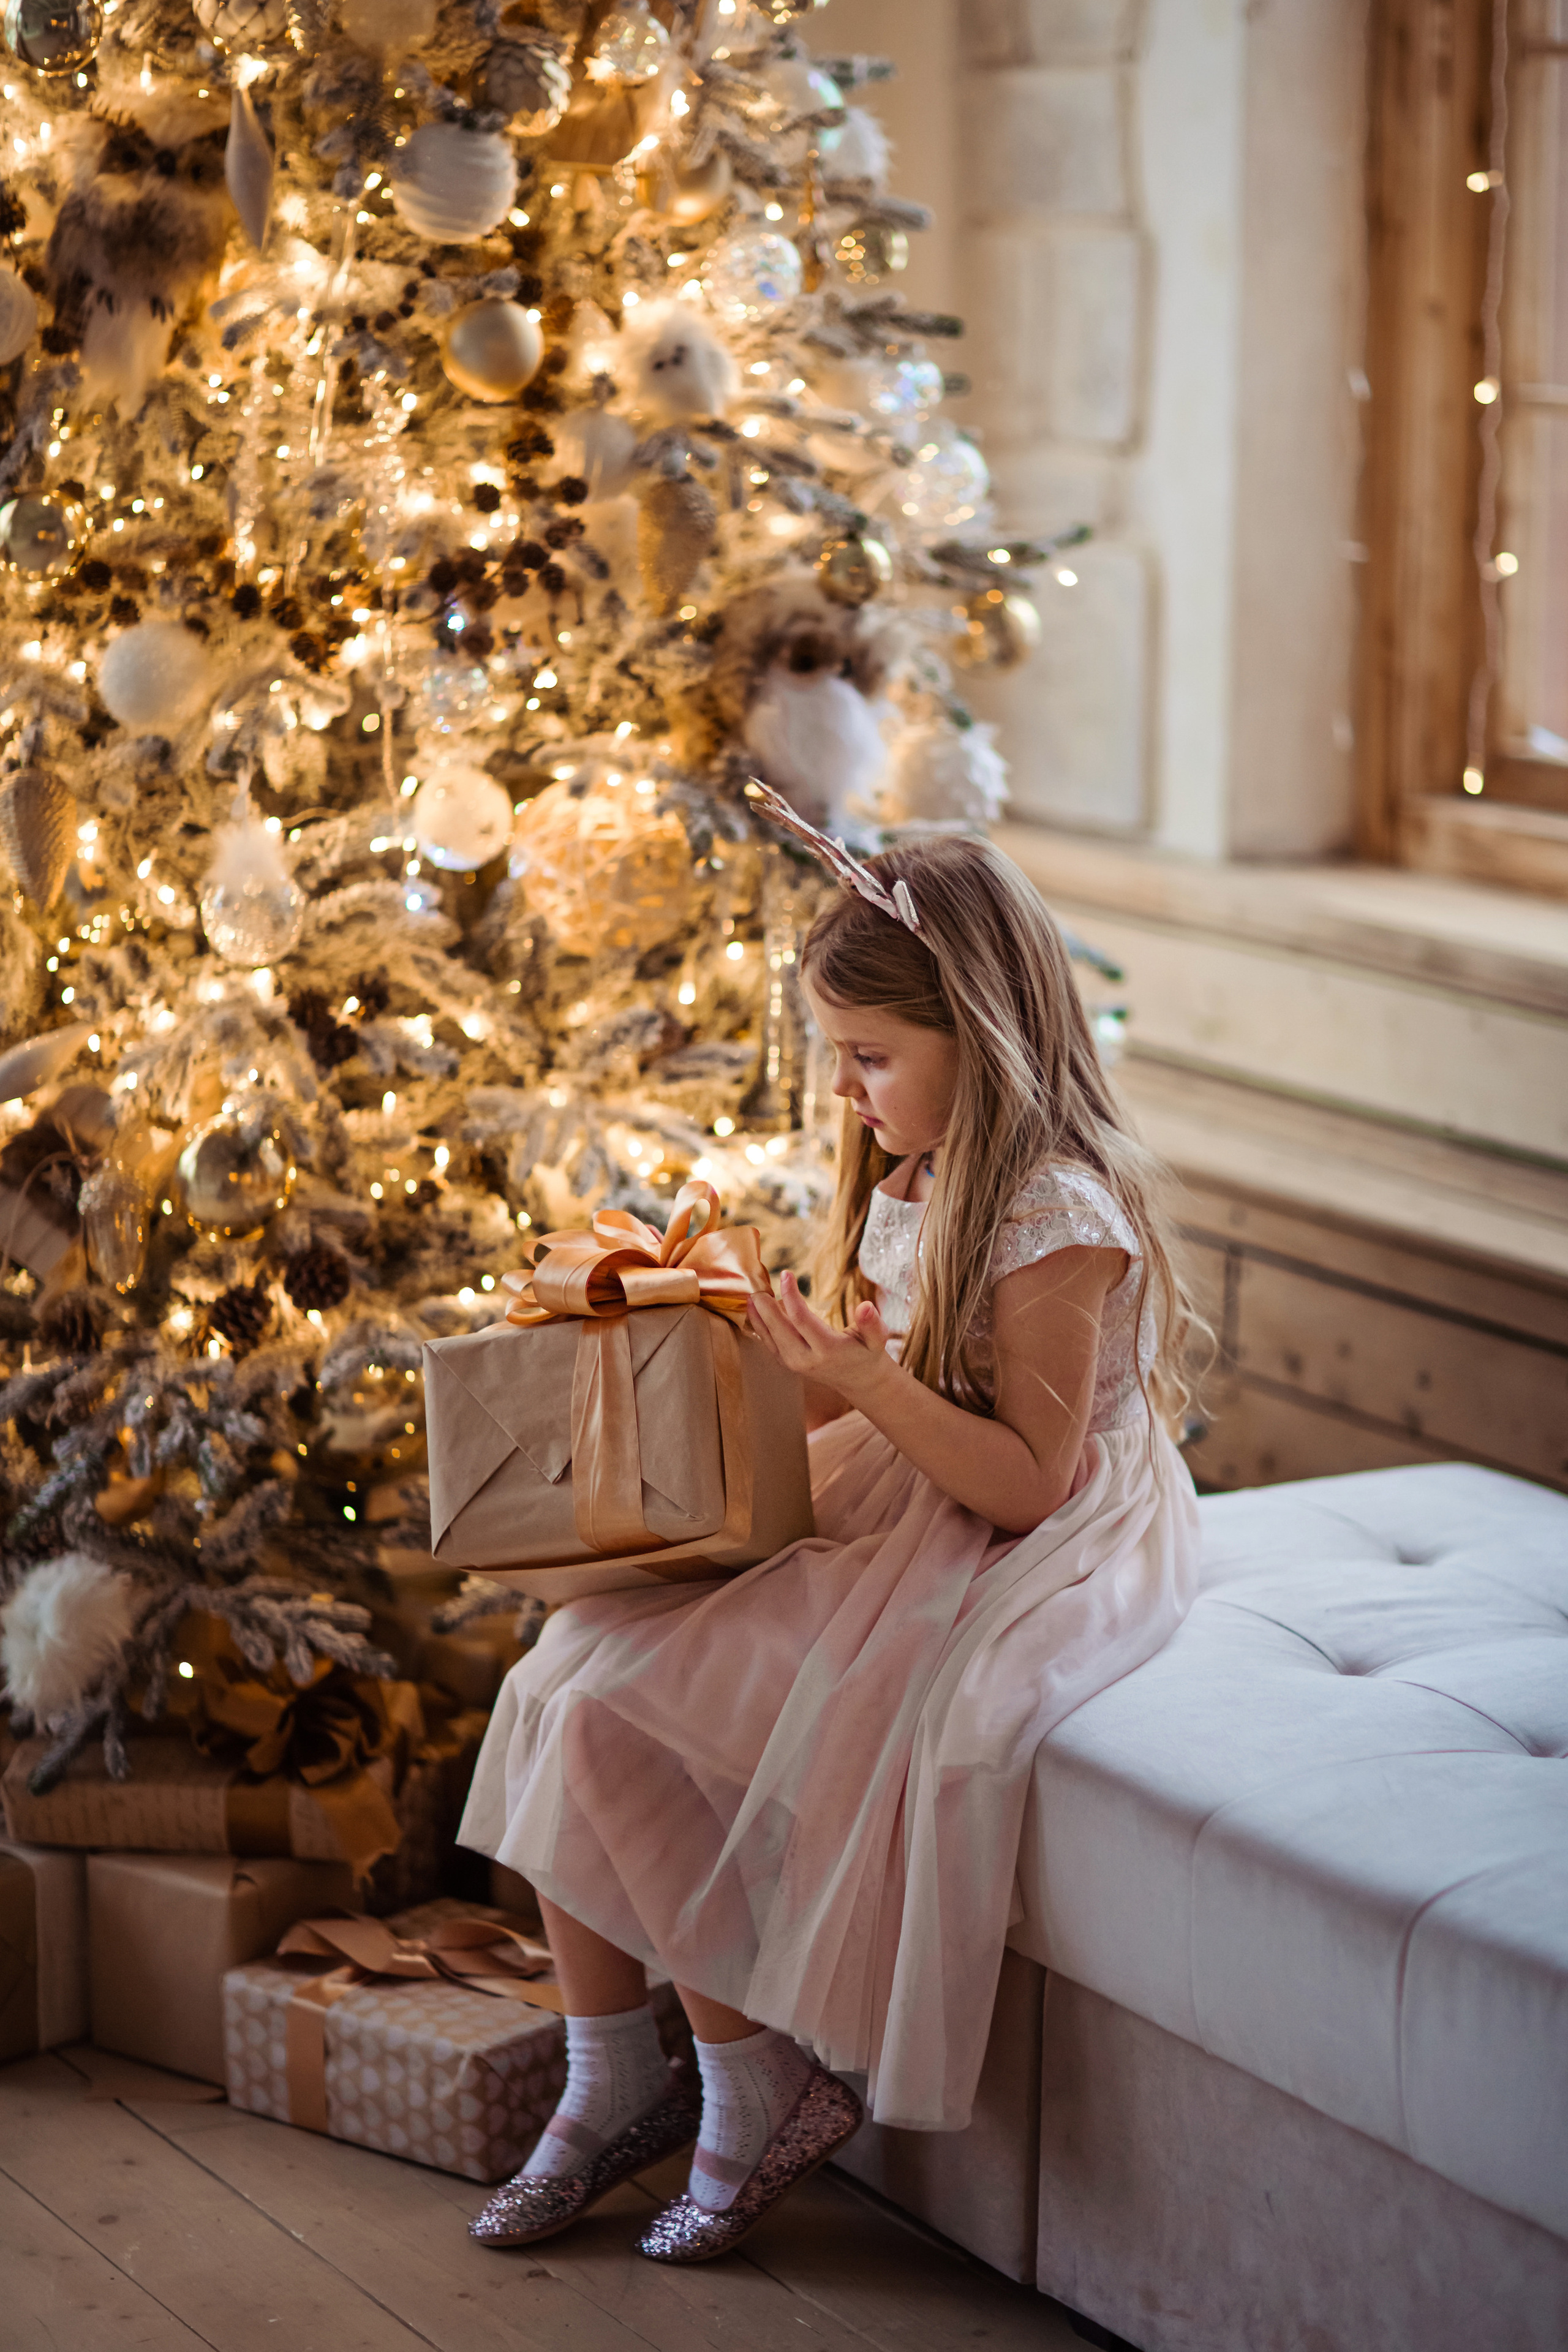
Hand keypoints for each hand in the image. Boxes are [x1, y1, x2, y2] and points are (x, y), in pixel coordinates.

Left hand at [746, 1271, 894, 1404]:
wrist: (858, 1380)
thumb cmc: (867, 1354)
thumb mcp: (877, 1339)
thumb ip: (872, 1324)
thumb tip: (866, 1306)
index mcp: (828, 1350)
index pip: (802, 1319)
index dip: (791, 1295)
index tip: (786, 1274)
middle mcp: (806, 1359)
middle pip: (779, 1329)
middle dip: (766, 1306)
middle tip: (757, 1284)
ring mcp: (794, 1364)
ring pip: (769, 1337)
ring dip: (758, 1315)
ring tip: (752, 1293)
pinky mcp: (787, 1363)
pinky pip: (768, 1343)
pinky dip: (759, 1325)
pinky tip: (753, 1308)